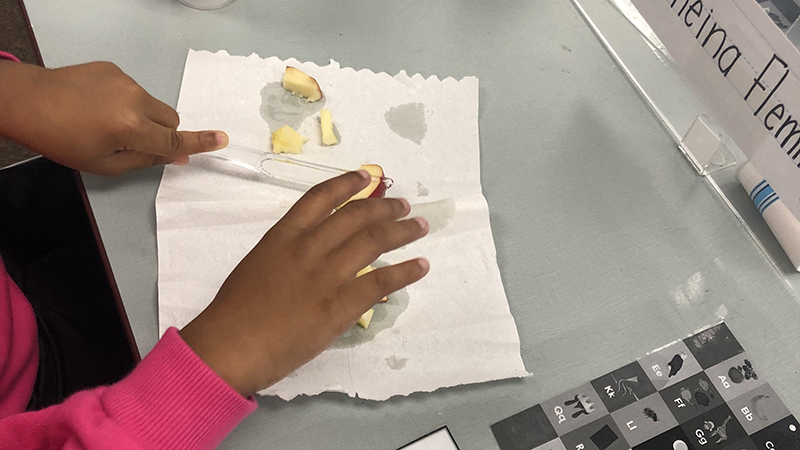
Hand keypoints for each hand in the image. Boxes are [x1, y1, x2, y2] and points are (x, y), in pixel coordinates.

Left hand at [0, 60, 226, 174]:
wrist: (27, 101)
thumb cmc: (63, 141)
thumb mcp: (104, 163)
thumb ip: (146, 160)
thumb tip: (177, 156)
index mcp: (133, 128)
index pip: (175, 140)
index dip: (200, 142)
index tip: (223, 139)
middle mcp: (136, 100)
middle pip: (169, 120)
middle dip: (160, 133)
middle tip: (131, 142)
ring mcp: (125, 81)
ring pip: (152, 106)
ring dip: (142, 117)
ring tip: (104, 121)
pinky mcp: (113, 69)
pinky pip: (133, 90)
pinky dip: (125, 101)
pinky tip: (96, 105)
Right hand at [179, 171, 429, 395]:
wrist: (230, 346)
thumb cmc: (234, 312)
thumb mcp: (257, 266)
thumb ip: (285, 255)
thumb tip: (310, 257)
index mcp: (283, 236)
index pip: (320, 198)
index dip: (346, 184)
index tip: (365, 177)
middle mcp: (309, 248)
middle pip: (356, 216)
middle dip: (384, 207)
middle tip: (403, 205)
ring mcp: (326, 275)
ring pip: (374, 241)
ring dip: (402, 231)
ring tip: (419, 226)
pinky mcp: (340, 305)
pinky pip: (381, 281)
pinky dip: (406, 272)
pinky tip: (421, 266)